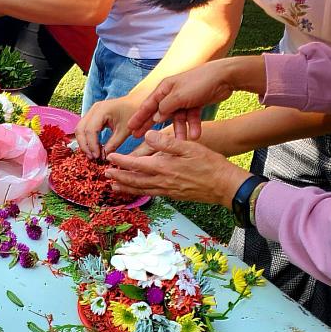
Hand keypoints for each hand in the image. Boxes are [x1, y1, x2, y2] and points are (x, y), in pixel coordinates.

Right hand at [75, 94, 142, 158]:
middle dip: (84, 145)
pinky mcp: (93, 115)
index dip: (92, 145)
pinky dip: (86, 138)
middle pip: (80, 129)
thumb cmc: (133, 114)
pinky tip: (93, 148)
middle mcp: (93, 109)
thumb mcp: (125, 131)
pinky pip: (84, 128)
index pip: (90, 130)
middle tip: (92, 157)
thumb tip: (104, 156)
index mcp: (101, 110)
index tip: (97, 157)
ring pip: (80, 129)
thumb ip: (114, 144)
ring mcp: (92, 111)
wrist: (136, 102)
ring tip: (92, 154)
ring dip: (84, 143)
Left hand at [106, 130, 250, 207]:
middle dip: (118, 177)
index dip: (121, 161)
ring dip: (126, 187)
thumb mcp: (189, 147)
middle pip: (134, 180)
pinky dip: (140, 192)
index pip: (136, 164)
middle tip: (105, 175)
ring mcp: (167, 190)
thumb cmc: (209, 164)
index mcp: (164, 167)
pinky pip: (151, 194)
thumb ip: (166, 142)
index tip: (109, 158)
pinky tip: (137, 190)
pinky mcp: (173, 195)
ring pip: (141, 189)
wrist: (225, 186)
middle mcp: (162, 181)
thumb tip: (147, 136)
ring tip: (113, 186)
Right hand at [127, 63, 236, 141]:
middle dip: (150, 126)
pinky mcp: (195, 104)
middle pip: (158, 113)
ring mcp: (183, 100)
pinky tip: (196, 135)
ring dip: (180, 130)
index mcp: (164, 89)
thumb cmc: (198, 82)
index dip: (138, 117)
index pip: (147, 105)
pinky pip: (191, 118)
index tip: (130, 128)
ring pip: (177, 118)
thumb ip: (165, 108)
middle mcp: (171, 94)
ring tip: (181, 142)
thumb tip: (155, 118)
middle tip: (139, 138)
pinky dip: (193, 126)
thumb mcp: (178, 96)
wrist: (224, 77)